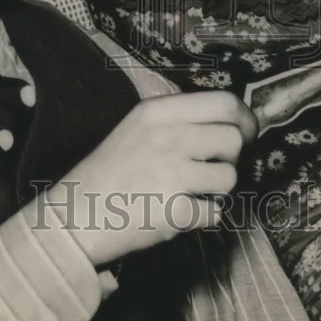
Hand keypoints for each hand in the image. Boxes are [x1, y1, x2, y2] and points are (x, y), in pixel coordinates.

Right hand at [46, 91, 257, 267]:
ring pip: (230, 177)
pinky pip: (215, 213)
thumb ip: (179, 121)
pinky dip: (201, 218)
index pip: (224, 102)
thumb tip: (234, 124)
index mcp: (157, 111)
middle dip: (228, 158)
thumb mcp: (138, 128)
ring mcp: (172, 172)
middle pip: (234, 139)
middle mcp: (167, 135)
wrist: (74, 217)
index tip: (245, 134)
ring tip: (188, 193)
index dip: (244, 119)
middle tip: (207, 170)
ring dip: (215, 190)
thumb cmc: (110, 173)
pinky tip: (176, 214)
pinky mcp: (175, 209)